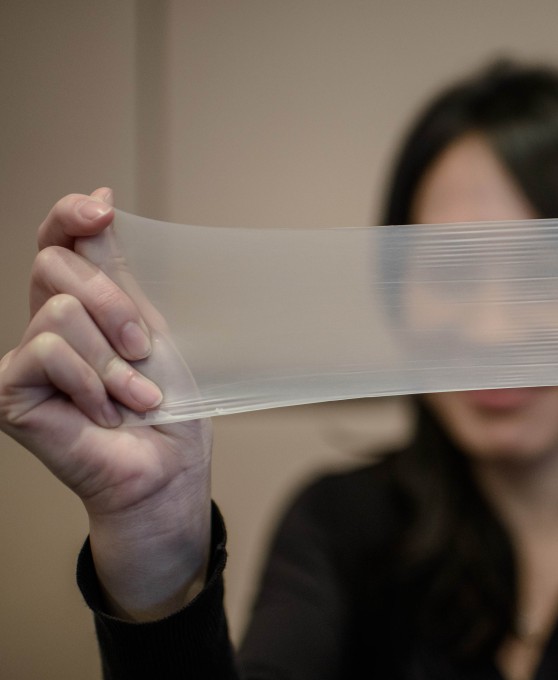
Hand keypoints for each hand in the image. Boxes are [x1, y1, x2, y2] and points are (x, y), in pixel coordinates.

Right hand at [0, 189, 212, 620]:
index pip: (57, 241)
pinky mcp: (6, 389)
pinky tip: (102, 412)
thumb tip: (99, 198)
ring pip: (60, 313)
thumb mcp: (147, 322)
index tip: (100, 212)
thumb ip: (114, 267)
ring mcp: (22, 356)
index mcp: (80, 303)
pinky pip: (47, 351)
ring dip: (112, 362)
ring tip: (129, 396)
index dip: (69, 217)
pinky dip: (90, 382)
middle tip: (142, 354)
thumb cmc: (166, 403)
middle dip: (117, 308)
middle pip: (57, 264)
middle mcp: (44, 323)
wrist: (168, 463)